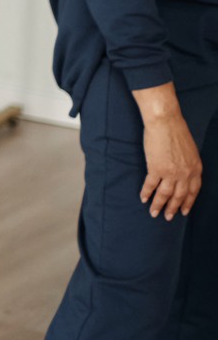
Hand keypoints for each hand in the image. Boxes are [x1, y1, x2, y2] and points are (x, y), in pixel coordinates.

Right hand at [137, 91, 202, 219]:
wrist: (165, 122)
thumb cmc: (176, 131)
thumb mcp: (190, 150)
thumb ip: (188, 164)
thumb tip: (183, 172)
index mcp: (195, 168)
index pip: (193, 191)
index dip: (188, 202)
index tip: (184, 210)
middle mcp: (185, 173)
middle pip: (180, 196)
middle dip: (174, 208)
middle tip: (169, 217)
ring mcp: (171, 172)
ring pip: (165, 194)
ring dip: (159, 205)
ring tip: (154, 213)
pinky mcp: (156, 168)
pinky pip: (151, 185)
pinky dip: (146, 193)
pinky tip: (143, 198)